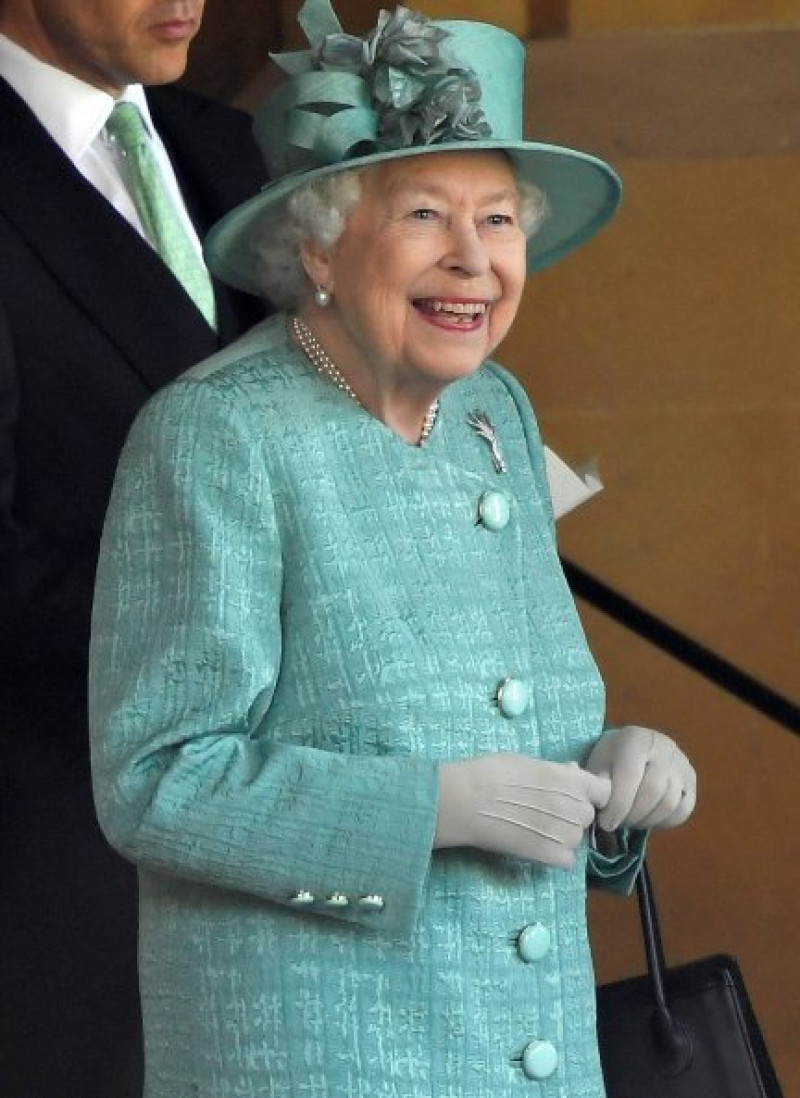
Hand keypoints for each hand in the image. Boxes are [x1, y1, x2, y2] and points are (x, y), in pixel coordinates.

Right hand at [434, 753, 611, 868]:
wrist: (466, 799)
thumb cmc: (491, 772)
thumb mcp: (528, 762)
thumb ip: (557, 770)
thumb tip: (574, 771)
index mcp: (570, 780)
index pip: (603, 791)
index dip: (591, 793)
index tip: (574, 794)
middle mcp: (573, 806)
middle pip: (588, 815)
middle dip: (573, 813)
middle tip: (544, 810)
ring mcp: (563, 834)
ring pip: (577, 838)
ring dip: (563, 834)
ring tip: (535, 827)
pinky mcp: (550, 856)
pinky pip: (567, 860)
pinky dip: (556, 855)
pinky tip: (535, 845)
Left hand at [584, 726, 696, 831]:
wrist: (632, 747)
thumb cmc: (611, 758)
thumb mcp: (598, 765)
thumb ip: (599, 784)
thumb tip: (600, 805)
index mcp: (635, 738)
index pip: (630, 776)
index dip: (618, 804)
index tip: (606, 823)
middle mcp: (663, 746)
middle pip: (653, 790)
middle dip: (632, 815)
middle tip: (617, 824)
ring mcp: (681, 762)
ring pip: (670, 803)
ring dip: (647, 820)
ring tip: (630, 821)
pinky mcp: (691, 779)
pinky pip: (684, 809)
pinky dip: (665, 821)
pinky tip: (648, 819)